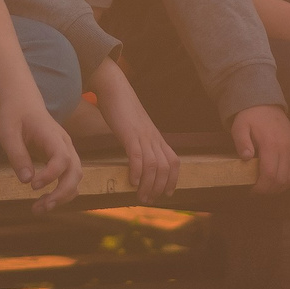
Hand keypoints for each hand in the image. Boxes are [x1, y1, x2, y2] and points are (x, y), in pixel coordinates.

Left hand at [0, 101, 82, 211]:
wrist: (24, 103)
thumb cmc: (14, 116)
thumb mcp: (7, 132)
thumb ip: (17, 155)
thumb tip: (26, 181)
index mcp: (52, 135)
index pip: (62, 158)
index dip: (51, 175)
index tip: (33, 186)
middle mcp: (65, 144)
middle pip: (75, 171)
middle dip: (62, 193)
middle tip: (40, 207)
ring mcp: (66, 152)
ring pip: (75, 178)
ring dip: (62, 197)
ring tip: (39, 209)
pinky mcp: (63, 159)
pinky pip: (69, 179)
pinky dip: (60, 193)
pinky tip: (43, 202)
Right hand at [90, 59, 179, 201]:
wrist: (115, 89)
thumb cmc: (123, 109)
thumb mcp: (137, 128)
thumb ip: (141, 142)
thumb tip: (139, 157)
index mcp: (157, 137)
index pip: (174, 161)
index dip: (173, 179)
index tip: (167, 194)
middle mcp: (154, 138)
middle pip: (165, 168)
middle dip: (159, 188)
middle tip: (149, 200)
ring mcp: (143, 135)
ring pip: (154, 165)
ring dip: (148, 185)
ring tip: (141, 196)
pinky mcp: (130, 133)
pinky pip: (138, 156)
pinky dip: (137, 171)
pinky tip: (132, 182)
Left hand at [231, 104, 289, 195]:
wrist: (266, 106)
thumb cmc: (251, 119)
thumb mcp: (239, 127)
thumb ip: (241, 142)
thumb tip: (245, 158)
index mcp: (270, 144)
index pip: (269, 174)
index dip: (261, 188)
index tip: (253, 190)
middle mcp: (286, 148)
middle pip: (281, 180)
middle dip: (269, 190)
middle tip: (259, 191)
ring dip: (281, 187)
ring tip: (269, 187)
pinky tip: (283, 182)